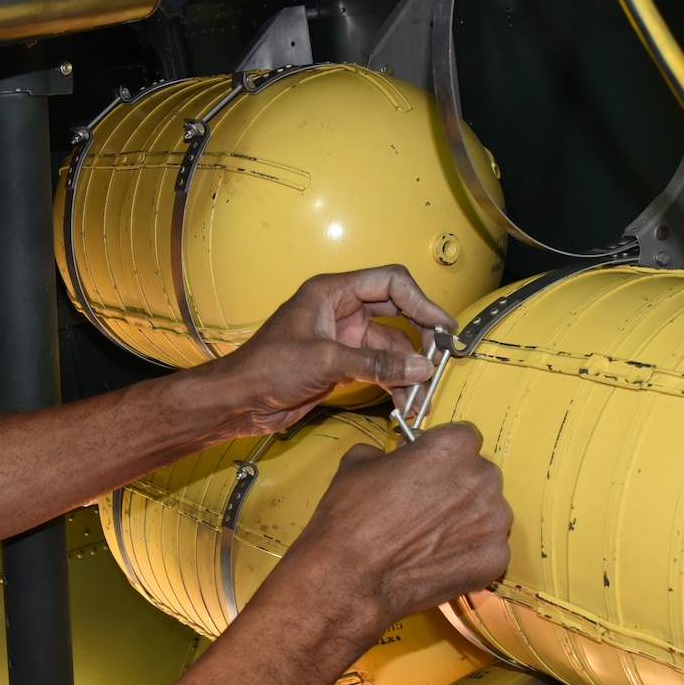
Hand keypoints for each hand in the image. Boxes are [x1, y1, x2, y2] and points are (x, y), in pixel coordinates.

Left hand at [198, 267, 454, 436]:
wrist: (239, 400)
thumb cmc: (265, 368)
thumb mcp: (325, 361)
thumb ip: (375, 365)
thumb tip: (420, 368)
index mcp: (332, 291)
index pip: (391, 282)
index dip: (422, 301)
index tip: (444, 326)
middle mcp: (341, 310)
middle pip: (398, 312)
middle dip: (422, 336)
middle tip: (442, 359)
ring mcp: (344, 337)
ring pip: (391, 347)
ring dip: (409, 369)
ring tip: (422, 394)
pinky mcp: (342, 364)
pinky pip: (380, 368)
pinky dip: (395, 383)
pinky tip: (406, 402)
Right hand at [263, 425, 511, 667]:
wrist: (351, 577)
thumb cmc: (351, 518)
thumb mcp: (357, 464)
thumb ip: (388, 452)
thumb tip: (396, 457)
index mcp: (453, 446)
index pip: (464, 438)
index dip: (444, 455)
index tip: (431, 469)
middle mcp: (483, 478)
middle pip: (479, 476)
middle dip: (458, 487)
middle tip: (427, 507)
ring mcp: (494, 520)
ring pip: (487, 512)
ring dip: (466, 520)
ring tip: (430, 538)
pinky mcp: (496, 558)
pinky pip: (486, 548)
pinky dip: (468, 554)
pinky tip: (438, 560)